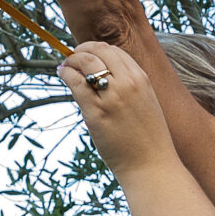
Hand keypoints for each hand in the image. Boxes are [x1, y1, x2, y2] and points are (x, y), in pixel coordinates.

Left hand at [59, 41, 175, 176]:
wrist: (152, 166)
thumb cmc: (148, 139)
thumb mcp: (146, 104)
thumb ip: (130, 87)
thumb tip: (106, 76)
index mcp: (141, 79)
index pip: (114, 51)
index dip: (97, 49)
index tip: (87, 54)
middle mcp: (128, 83)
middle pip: (99, 51)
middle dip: (82, 50)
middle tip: (72, 57)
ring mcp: (112, 97)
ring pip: (86, 62)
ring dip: (72, 60)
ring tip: (65, 66)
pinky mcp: (96, 113)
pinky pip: (76, 83)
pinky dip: (66, 73)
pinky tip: (62, 73)